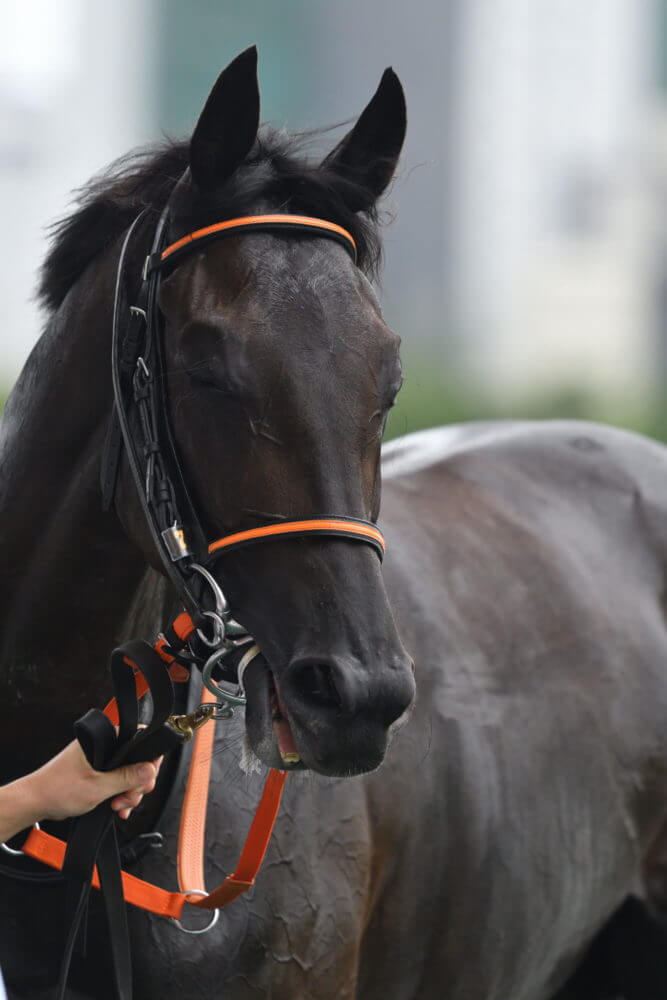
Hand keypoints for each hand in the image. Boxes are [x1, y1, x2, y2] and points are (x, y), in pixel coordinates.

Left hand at [31, 739, 163, 821]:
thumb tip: (149, 770)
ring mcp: (101, 761)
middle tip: (128, 798)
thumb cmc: (57, 789)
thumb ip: (127, 777)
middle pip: (137, 762)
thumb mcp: (98, 786)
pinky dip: (121, 796)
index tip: (144, 781)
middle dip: (136, 785)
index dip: (148, 762)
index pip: (139, 741)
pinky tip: (117, 808)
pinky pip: (118, 783)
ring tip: (118, 806)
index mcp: (104, 740)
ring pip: (129, 775)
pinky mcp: (98, 774)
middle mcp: (104, 748)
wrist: (36, 802)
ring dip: (128, 794)